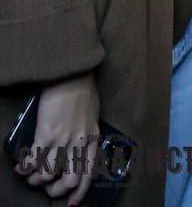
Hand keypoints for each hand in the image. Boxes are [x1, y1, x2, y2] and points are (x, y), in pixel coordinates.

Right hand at [17, 73, 99, 204]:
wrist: (72, 72)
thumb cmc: (83, 88)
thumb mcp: (92, 113)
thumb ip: (87, 130)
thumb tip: (79, 143)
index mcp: (93, 137)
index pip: (89, 173)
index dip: (79, 192)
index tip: (72, 202)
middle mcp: (80, 143)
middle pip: (69, 180)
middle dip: (56, 190)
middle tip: (47, 189)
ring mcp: (63, 140)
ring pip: (48, 174)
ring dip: (37, 180)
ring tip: (31, 176)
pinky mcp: (47, 134)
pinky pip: (34, 161)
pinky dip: (26, 168)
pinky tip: (22, 167)